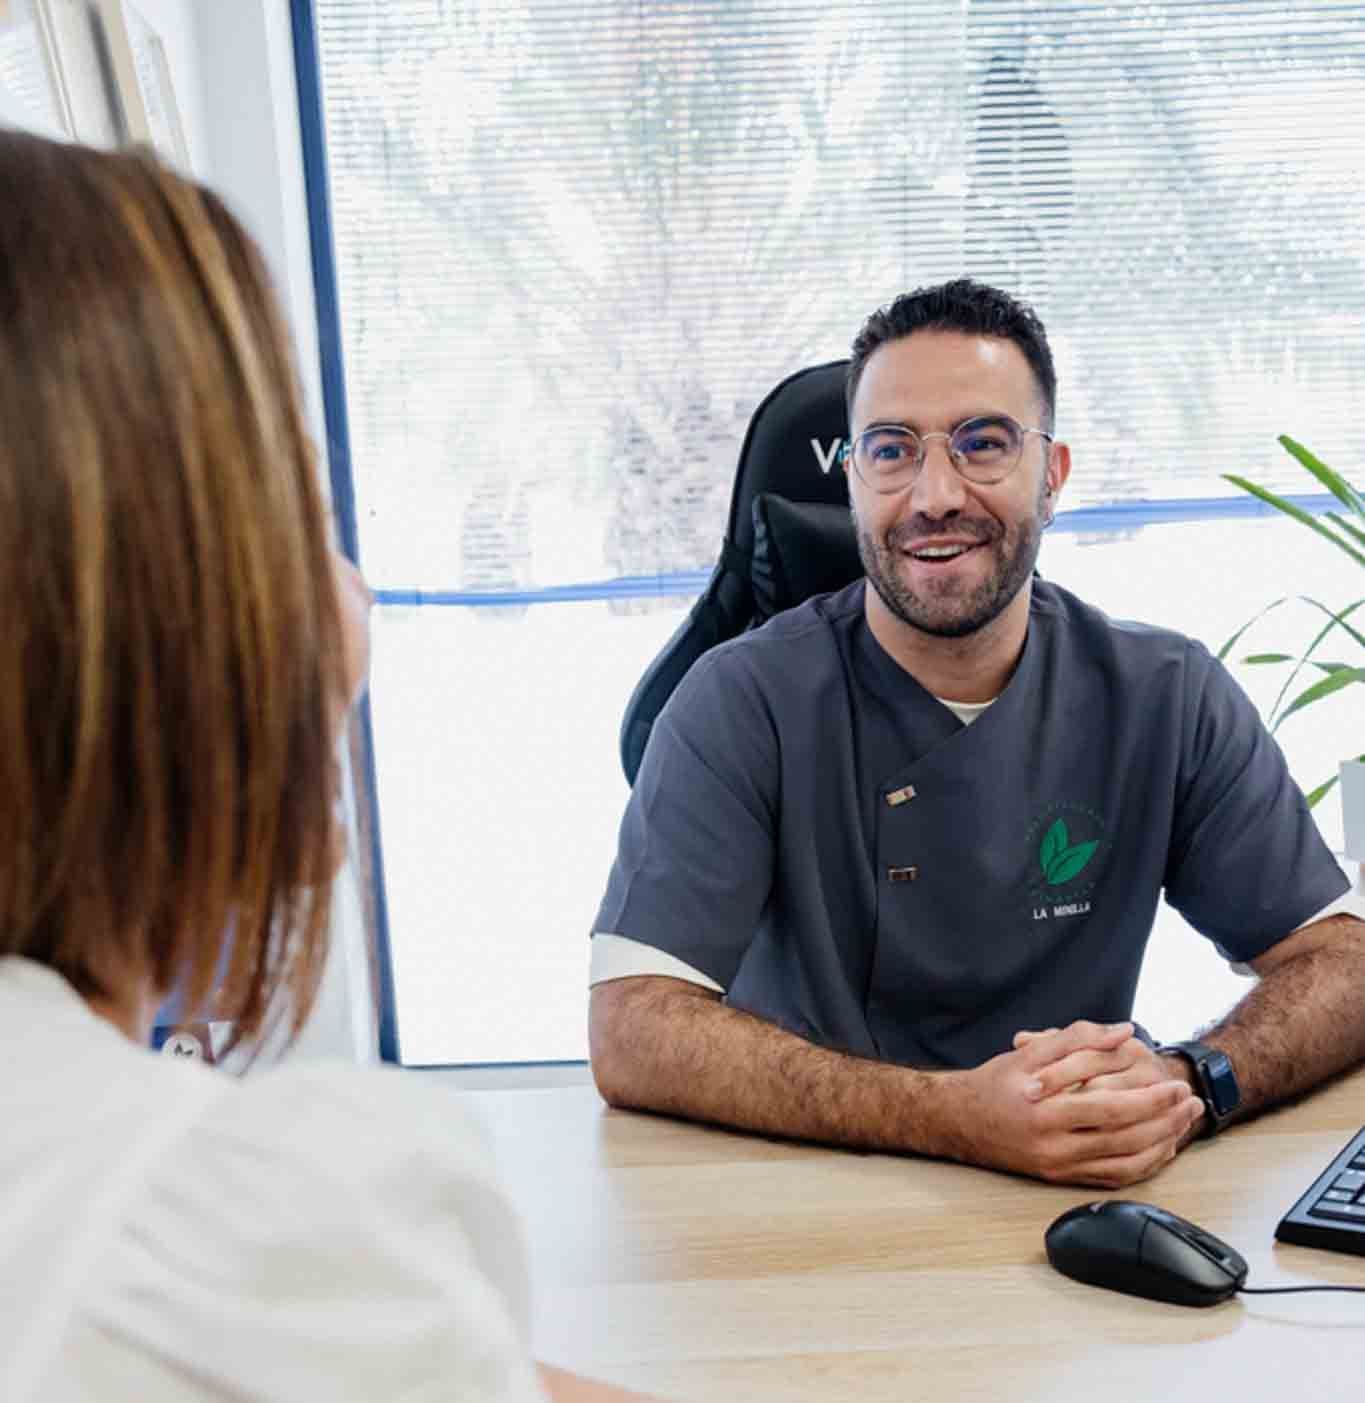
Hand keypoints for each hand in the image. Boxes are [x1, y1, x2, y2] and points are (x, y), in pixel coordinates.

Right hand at [949, 1021, 1203, 1187]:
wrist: (961, 1121)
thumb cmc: (996, 1083)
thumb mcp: (1030, 1052)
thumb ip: (1078, 1037)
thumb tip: (1123, 1031)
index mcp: (1045, 1111)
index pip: (1110, 1108)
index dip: (1149, 1099)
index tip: (1174, 1084)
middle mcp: (1054, 1145)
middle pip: (1125, 1138)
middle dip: (1165, 1120)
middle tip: (1190, 1102)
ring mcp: (1059, 1166)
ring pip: (1124, 1162)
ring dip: (1162, 1143)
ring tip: (1184, 1122)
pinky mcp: (1062, 1178)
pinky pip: (1113, 1178)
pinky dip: (1142, 1165)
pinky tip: (1160, 1148)